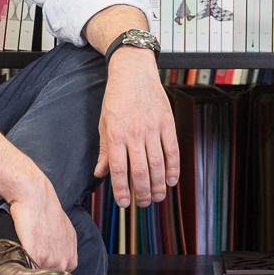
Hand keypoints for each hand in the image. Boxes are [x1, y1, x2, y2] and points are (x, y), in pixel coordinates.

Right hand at [7, 170, 78, 271]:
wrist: (36, 196)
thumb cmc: (48, 212)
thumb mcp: (66, 234)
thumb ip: (63, 252)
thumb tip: (55, 262)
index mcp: (71, 259)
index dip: (46, 271)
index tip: (39, 262)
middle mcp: (64, 262)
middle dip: (38, 272)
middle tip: (30, 253)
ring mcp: (50, 261)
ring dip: (28, 269)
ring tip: (25, 248)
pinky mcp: (35, 256)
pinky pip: (26, 273)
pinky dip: (19, 268)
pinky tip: (18, 253)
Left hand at [97, 50, 180, 207]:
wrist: (133, 71)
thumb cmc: (116, 97)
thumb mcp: (104, 123)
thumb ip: (105, 150)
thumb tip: (100, 173)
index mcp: (116, 134)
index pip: (119, 169)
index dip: (122, 190)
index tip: (124, 203)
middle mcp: (135, 133)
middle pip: (141, 171)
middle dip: (141, 193)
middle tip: (141, 203)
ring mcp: (153, 128)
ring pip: (158, 165)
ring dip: (158, 186)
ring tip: (156, 197)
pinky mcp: (167, 123)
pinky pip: (172, 150)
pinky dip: (173, 168)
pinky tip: (171, 181)